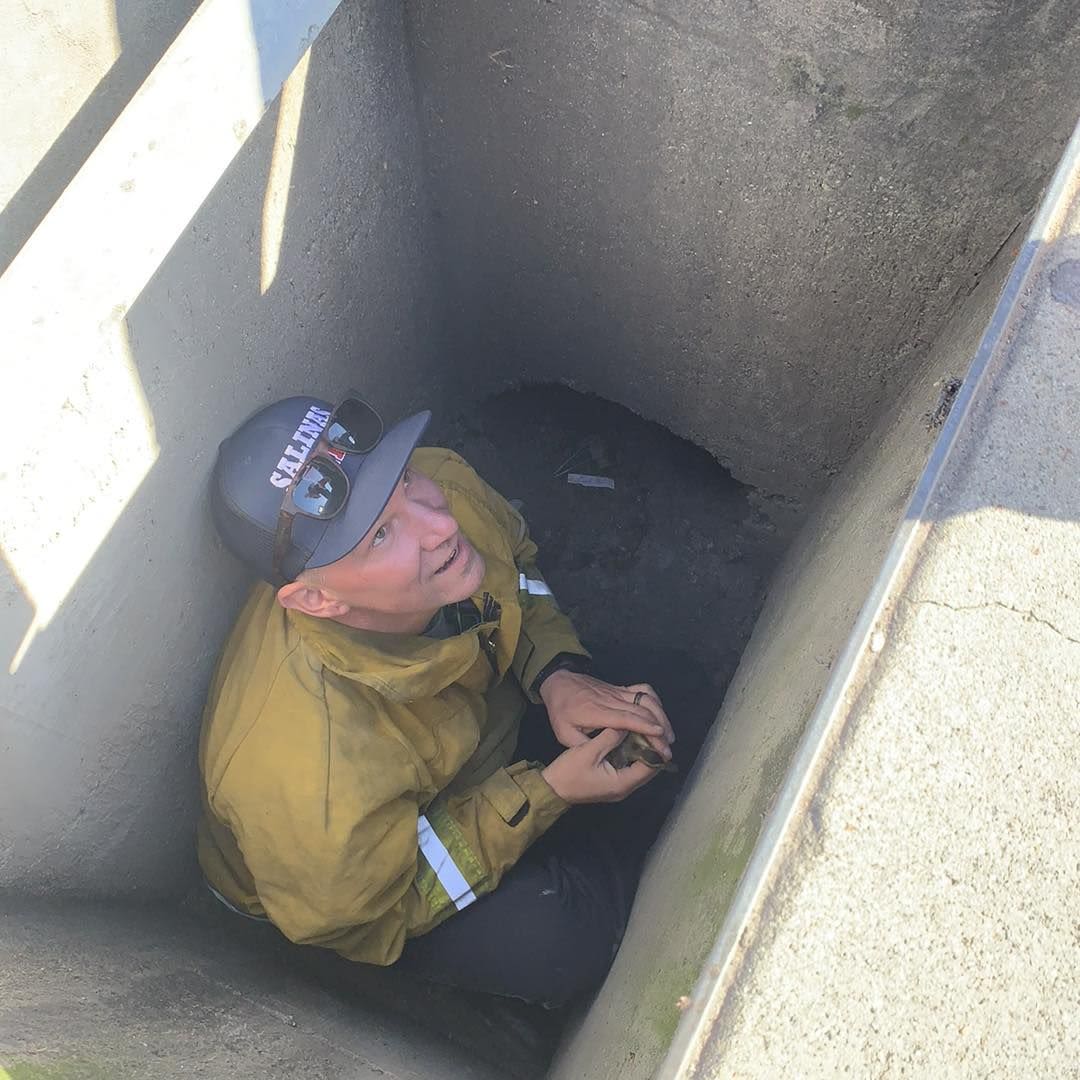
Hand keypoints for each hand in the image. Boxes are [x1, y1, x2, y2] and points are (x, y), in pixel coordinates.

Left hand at [539, 670, 673, 760]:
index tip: (660, 735)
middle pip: (641, 711)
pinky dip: (655, 700)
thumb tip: (602, 755)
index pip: (625, 717)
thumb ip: (582, 745)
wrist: (559, 683)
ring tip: (669, 735)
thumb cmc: (561, 711)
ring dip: (661, 715)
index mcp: (597, 712)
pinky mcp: (621, 689)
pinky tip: (660, 714)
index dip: (644, 725)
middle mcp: (611, 700)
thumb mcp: (564, 733)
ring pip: (646, 699)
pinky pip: (643, 690)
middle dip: (659, 728)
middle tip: (668, 749)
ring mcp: (617, 692)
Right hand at [541, 728, 659, 803]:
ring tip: (639, 729)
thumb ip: (610, 737)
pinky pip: (629, 767)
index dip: (655, 746)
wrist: (551, 788)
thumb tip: (627, 725)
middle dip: (650, 747)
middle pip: (648, 767)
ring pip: (639, 767)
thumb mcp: (589, 751)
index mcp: (623, 783)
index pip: (651, 765)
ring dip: (641, 750)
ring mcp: (618, 786)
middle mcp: (625, 787)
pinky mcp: (611, 782)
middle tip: (647, 726)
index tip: (652, 727)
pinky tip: (627, 739)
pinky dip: (631, 754)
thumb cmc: (569, 772)